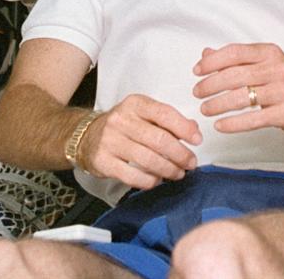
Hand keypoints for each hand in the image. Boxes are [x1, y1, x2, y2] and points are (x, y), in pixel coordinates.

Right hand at [78, 95, 201, 191]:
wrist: (86, 136)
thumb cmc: (123, 126)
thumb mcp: (144, 114)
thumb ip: (168, 121)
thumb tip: (193, 129)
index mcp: (135, 104)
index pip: (164, 114)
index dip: (184, 128)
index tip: (197, 140)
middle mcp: (121, 120)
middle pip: (159, 140)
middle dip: (180, 154)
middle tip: (191, 163)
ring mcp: (110, 141)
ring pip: (148, 159)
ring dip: (168, 170)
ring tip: (178, 173)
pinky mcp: (104, 161)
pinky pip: (133, 176)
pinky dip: (150, 181)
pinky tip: (157, 180)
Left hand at [192, 43, 283, 136]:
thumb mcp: (265, 63)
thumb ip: (236, 59)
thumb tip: (206, 54)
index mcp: (270, 53)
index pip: (236, 52)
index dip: (213, 62)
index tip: (197, 71)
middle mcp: (278, 69)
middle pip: (236, 75)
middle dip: (211, 85)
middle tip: (197, 92)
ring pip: (243, 97)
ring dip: (219, 104)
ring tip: (205, 109)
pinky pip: (254, 119)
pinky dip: (234, 123)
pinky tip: (220, 125)